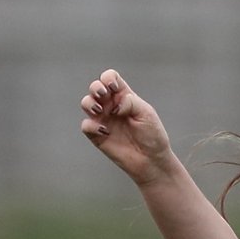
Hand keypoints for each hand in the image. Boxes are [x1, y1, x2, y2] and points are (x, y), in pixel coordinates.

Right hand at [79, 69, 176, 186]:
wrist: (152, 160)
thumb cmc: (152, 136)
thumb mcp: (146, 113)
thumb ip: (130, 102)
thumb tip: (114, 105)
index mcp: (124, 97)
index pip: (110, 78)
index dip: (108, 78)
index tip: (113, 87)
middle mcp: (111, 106)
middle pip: (95, 88)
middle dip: (95, 87)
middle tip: (103, 95)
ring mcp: (103, 120)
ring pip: (86, 103)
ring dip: (89, 103)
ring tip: (100, 111)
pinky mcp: (97, 135)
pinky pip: (86, 125)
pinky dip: (91, 125)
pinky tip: (105, 131)